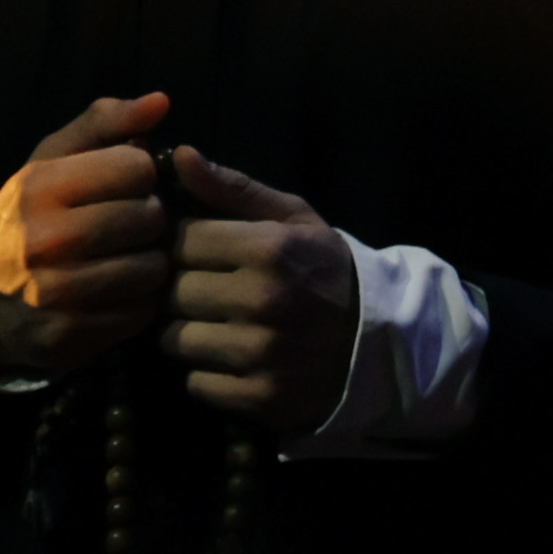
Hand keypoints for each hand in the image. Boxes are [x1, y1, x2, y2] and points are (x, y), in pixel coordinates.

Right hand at [0, 93, 175, 377]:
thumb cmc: (31, 215)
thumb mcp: (53, 159)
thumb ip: (106, 123)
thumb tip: (161, 102)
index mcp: (40, 186)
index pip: (136, 167)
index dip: (140, 174)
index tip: (125, 185)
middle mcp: (44, 240)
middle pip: (148, 218)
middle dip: (150, 218)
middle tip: (133, 224)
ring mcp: (56, 293)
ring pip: (152, 269)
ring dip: (150, 262)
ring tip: (129, 256)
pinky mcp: (70, 337)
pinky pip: (140, 313)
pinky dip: (139, 301)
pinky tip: (119, 290)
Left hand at [161, 147, 358, 435]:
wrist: (380, 343)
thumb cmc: (325, 269)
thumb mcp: (291, 218)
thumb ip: (232, 188)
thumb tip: (178, 156)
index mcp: (268, 249)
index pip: (180, 240)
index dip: (182, 245)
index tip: (196, 252)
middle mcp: (262, 301)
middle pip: (172, 292)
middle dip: (181, 289)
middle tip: (206, 291)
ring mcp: (261, 354)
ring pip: (175, 340)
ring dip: (187, 333)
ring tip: (217, 325)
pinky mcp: (260, 398)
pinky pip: (196, 383)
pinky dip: (206, 373)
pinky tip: (232, 359)